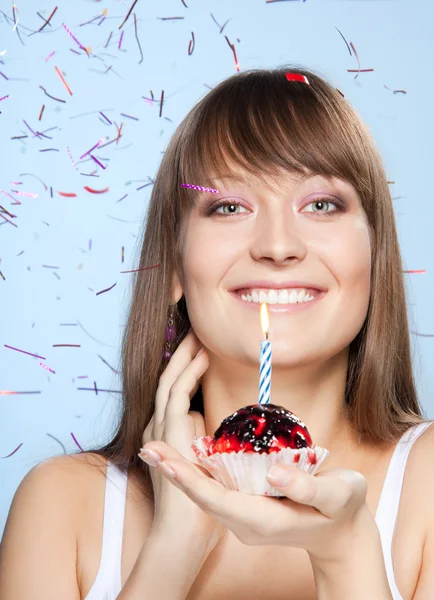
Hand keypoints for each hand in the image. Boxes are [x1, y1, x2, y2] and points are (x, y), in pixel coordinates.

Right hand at [139, 330, 227, 552]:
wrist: (183, 530)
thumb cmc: (197, 498)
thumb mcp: (203, 460)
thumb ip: (203, 439)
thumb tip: (213, 421)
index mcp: (165, 430)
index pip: (174, 388)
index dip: (185, 365)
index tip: (201, 347)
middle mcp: (159, 424)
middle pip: (169, 378)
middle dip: (183, 353)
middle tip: (197, 331)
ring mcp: (161, 428)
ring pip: (170, 380)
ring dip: (185, 356)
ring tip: (199, 336)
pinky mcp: (169, 433)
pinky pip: (178, 394)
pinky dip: (189, 372)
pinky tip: (203, 358)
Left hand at [140, 441, 373, 563]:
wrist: (341, 534)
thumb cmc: (343, 511)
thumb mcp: (338, 497)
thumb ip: (309, 487)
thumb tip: (274, 473)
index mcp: (263, 520)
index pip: (218, 500)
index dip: (191, 481)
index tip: (167, 463)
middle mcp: (245, 521)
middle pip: (203, 495)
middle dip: (175, 472)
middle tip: (147, 450)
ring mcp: (244, 516)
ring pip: (206, 492)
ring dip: (180, 470)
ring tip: (154, 450)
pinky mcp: (246, 506)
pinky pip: (216, 488)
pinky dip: (197, 471)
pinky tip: (183, 453)